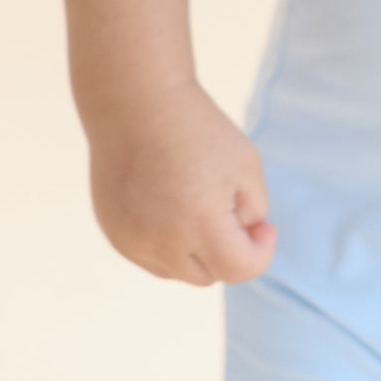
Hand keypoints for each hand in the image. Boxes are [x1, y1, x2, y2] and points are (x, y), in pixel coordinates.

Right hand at [84, 81, 277, 285]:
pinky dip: (168, 244)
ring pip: (179, 271)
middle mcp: (162, 242)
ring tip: (197, 203)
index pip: (240, 270)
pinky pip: (151, 258)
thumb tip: (244, 237)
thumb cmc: (199, 130)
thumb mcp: (246, 165)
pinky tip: (171, 205)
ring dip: (196, 252)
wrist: (137, 104)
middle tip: (231, 211)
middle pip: (209, 276)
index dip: (261, 251)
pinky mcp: (115, 235)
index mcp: (201, 223)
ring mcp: (133, 242)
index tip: (265, 226)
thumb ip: (252, 211)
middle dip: (229, 252)